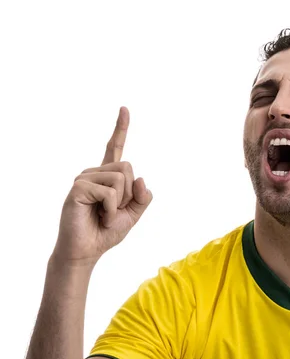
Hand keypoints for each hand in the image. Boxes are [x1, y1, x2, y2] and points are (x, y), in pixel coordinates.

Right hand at [52, 106, 152, 267]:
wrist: (87, 250)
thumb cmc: (105, 232)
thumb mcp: (132, 215)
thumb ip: (142, 197)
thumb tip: (142, 178)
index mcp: (107, 177)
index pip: (114, 148)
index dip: (120, 129)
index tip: (125, 108)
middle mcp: (94, 173)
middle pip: (128, 168)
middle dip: (129, 194)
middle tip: (113, 211)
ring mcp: (84, 178)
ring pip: (121, 179)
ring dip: (119, 204)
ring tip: (104, 214)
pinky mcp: (78, 187)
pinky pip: (109, 193)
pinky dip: (111, 210)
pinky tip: (99, 217)